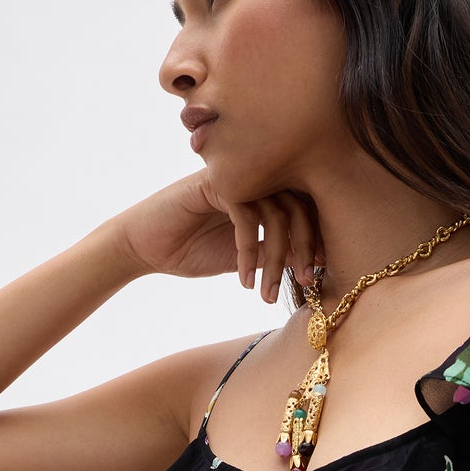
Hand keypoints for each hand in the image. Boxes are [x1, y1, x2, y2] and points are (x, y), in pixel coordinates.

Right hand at [109, 176, 324, 299]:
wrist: (147, 247)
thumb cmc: (194, 250)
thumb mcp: (247, 257)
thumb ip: (278, 251)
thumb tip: (317, 261)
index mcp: (265, 190)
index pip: (307, 206)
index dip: (319, 239)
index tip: (322, 273)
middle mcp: (254, 177)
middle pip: (298, 206)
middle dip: (306, 248)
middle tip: (307, 283)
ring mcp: (235, 178)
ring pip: (275, 214)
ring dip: (275, 259)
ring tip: (267, 292)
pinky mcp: (214, 184)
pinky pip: (247, 216)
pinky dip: (248, 252)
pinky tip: (243, 279)